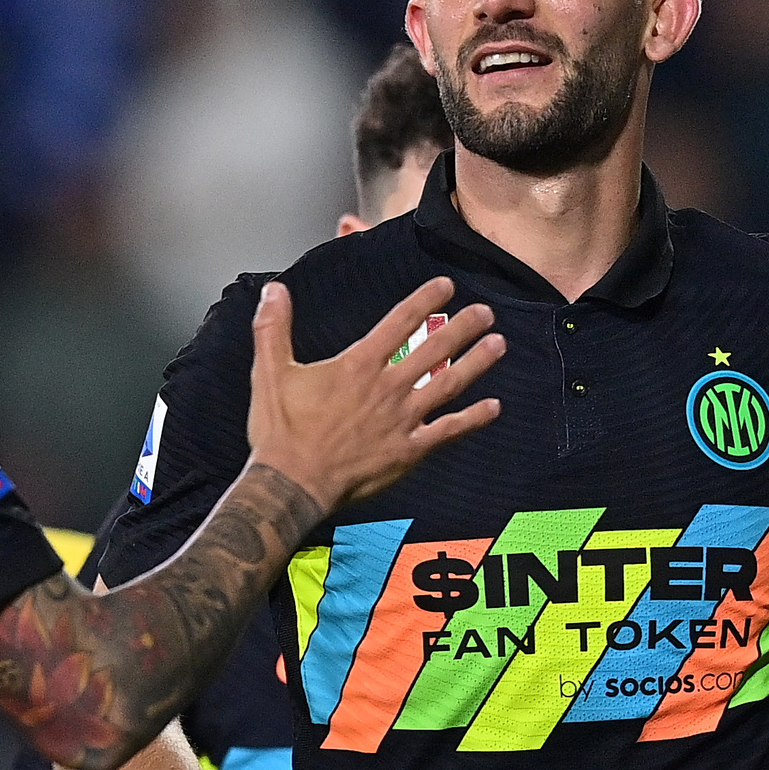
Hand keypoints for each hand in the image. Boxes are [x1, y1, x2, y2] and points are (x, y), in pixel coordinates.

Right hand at [249, 277, 502, 511]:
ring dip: (476, 362)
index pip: (400, 322)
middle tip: (485, 312)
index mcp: (358, 365)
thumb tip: (274, 289)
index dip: (425, 300)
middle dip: (463, 327)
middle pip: (434, 348)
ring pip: (449, 384)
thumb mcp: (270, 372)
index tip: (447, 285)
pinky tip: (494, 408)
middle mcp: (387, 387)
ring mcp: (402, 420)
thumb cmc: (280, 431)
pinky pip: (448, 431)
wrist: (292, 484)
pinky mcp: (408, 451)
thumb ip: (273, 327)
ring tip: (499, 345)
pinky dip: (473, 419)